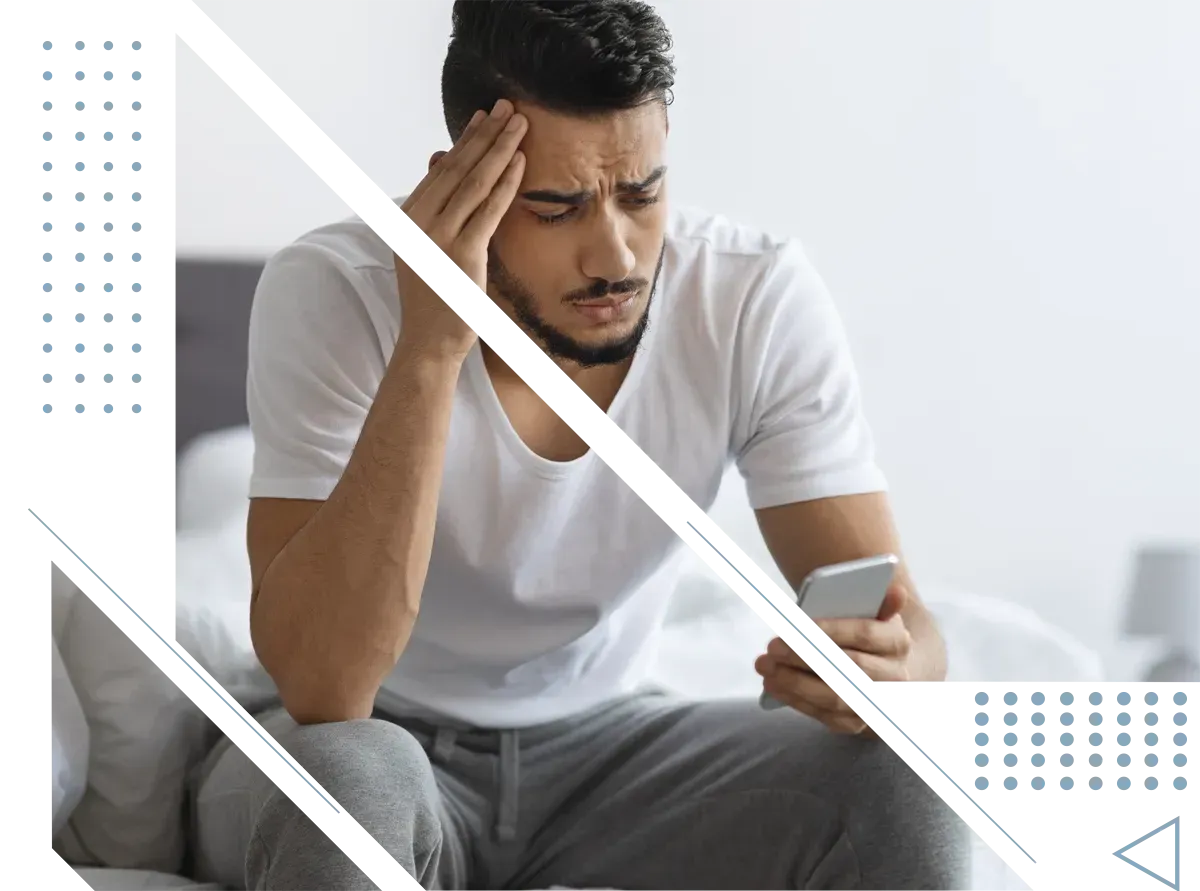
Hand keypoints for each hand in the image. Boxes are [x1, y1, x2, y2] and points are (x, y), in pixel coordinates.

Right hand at [394, 99, 527, 361]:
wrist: (428, 341)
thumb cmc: (433, 298)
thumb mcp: (427, 249)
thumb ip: (435, 212)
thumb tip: (441, 168)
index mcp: (408, 217)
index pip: (442, 170)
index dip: (465, 141)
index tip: (484, 117)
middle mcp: (419, 221)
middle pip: (458, 167)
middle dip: (485, 134)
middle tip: (507, 107)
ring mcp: (439, 236)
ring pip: (474, 182)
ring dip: (500, 148)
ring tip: (520, 124)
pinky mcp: (463, 252)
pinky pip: (489, 210)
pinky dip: (506, 183)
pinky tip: (520, 162)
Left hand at [754, 583, 913, 736]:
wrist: (874, 666)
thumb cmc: (860, 632)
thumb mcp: (868, 612)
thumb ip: (875, 601)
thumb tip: (897, 591)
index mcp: (897, 641)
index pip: (865, 633)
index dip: (829, 629)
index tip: (794, 624)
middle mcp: (894, 676)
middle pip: (847, 667)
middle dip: (805, 656)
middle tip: (772, 646)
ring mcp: (876, 704)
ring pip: (835, 697)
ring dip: (794, 682)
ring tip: (764, 665)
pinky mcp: (856, 723)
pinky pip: (825, 716)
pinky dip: (795, 700)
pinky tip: (772, 683)